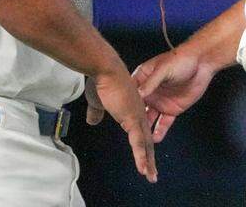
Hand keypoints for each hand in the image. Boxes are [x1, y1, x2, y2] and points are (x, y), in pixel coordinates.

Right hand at [91, 68, 157, 182]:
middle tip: (152, 174)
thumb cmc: (101, 81)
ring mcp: (138, 116)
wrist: (105, 68)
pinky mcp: (133, 118)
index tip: (145, 159)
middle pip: (146, 141)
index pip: (139, 132)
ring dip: (148, 162)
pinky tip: (142, 168)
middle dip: (149, 159)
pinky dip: (141, 156)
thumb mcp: (97, 101)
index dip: (142, 147)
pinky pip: (138, 141)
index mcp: (132, 110)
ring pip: (145, 144)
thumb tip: (92, 121)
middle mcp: (139, 113)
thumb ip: (97, 112)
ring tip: (151, 177)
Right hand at [133, 49, 214, 142]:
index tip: (119, 113)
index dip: (124, 102)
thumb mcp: (163, 69)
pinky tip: (155, 138)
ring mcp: (160, 102)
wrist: (201, 64)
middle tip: (128, 130)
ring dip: (145, 127)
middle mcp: (149, 92)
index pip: (130, 92)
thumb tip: (137, 94)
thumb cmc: (180, 60)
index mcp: (143, 78)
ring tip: (140, 139)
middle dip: (133, 118)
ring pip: (149, 117)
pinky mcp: (171, 109)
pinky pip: (164, 122)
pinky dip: (160, 130)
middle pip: (138, 108)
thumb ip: (151, 82)